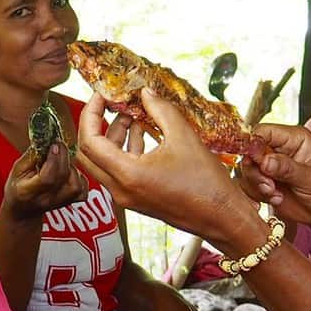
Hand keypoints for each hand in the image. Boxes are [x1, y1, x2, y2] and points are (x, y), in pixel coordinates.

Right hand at [3, 142, 87, 220]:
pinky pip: (83, 190)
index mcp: (28, 192)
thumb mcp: (17, 169)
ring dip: (71, 168)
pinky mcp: (71, 202)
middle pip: (63, 177)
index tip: (53, 144)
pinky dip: (80, 177)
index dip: (53, 160)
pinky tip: (69, 172)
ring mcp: (60, 203)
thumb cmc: (18, 187)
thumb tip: (47, 139)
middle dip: (63, 156)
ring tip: (61, 161)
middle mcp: (47, 200)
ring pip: (76, 184)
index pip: (47, 178)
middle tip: (58, 145)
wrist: (23, 211)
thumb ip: (32, 155)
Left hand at [76, 90, 250, 241]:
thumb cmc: (206, 181)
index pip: (89, 141)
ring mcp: (127, 197)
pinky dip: (124, 150)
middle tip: (110, 105)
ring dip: (111, 137)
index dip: (91, 113)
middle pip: (88, 154)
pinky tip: (142, 132)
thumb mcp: (184, 137)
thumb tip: (145, 92)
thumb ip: (161, 110)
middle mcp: (120, 189)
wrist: (222, 217)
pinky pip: (118, 171)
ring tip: (132, 115)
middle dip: (96, 125)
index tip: (102, 95)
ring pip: (103, 162)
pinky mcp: (136, 199)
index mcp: (127, 175)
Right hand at [236, 123, 310, 229]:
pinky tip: (275, 200)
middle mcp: (279, 150)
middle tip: (269, 186)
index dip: (254, 144)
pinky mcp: (265, 183)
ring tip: (275, 195)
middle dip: (255, 171)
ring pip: (247, 170)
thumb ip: (287, 168)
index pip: (264, 131)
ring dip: (257, 185)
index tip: (255, 162)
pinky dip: (256, 195)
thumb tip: (265, 160)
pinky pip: (248, 186)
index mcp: (294, 139)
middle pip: (250, 151)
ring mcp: (270, 167)